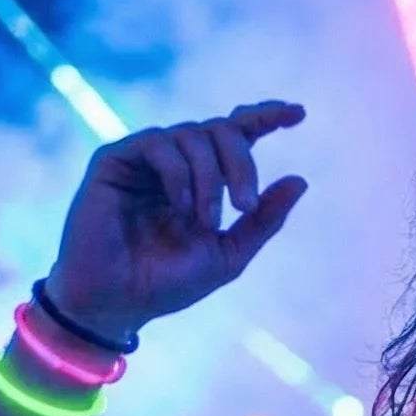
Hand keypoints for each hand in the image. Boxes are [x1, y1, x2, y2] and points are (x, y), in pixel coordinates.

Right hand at [44, 102, 307, 344]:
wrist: (119, 302)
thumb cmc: (169, 283)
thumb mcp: (229, 253)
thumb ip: (263, 219)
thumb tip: (301, 181)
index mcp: (204, 178)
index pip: (236, 133)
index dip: (266, 117)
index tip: (298, 113)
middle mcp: (176, 161)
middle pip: (221, 129)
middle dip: (241, 164)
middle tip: (244, 206)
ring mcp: (145, 158)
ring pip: (193, 134)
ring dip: (210, 179)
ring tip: (206, 222)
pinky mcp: (115, 159)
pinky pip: (158, 143)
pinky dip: (179, 175)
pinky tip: (181, 209)